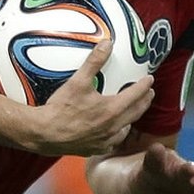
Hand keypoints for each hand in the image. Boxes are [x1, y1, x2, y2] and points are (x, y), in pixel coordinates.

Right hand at [32, 41, 153, 155]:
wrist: (43, 133)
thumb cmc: (60, 108)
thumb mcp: (78, 81)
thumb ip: (94, 61)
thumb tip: (107, 44)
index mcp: (112, 109)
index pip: (136, 94)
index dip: (144, 85)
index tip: (150, 79)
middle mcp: (113, 126)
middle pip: (136, 112)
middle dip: (144, 101)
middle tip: (148, 93)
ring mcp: (105, 140)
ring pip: (126, 128)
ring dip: (132, 118)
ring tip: (132, 111)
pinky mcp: (95, 149)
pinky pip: (113, 141)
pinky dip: (118, 133)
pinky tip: (114, 130)